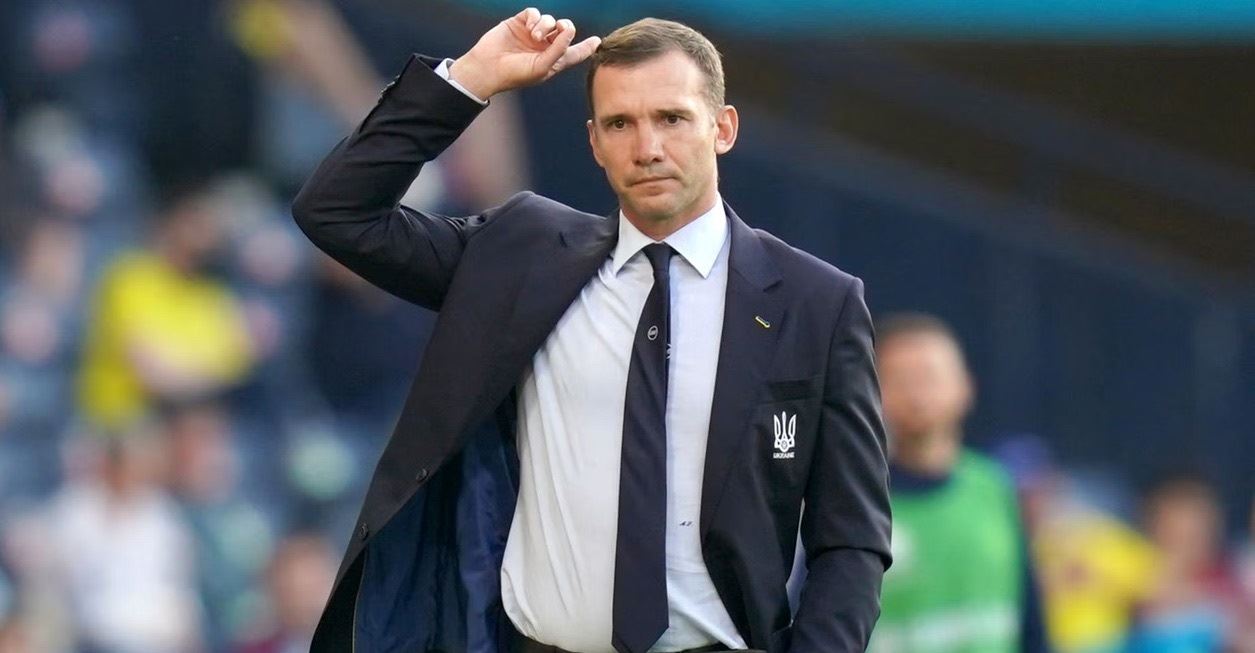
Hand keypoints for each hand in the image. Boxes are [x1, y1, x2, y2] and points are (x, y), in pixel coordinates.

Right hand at [449, 7, 600, 99]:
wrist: (488, 68)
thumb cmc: (516, 73)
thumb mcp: (542, 66)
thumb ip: (559, 49)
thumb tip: (569, 29)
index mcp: (553, 61)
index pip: (574, 53)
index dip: (586, 47)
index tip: (598, 42)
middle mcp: (544, 47)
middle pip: (564, 30)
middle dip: (565, 28)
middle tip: (561, 29)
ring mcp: (532, 34)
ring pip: (549, 20)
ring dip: (546, 25)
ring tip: (535, 36)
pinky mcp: (519, 23)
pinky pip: (535, 13)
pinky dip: (535, 18)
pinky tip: (529, 28)